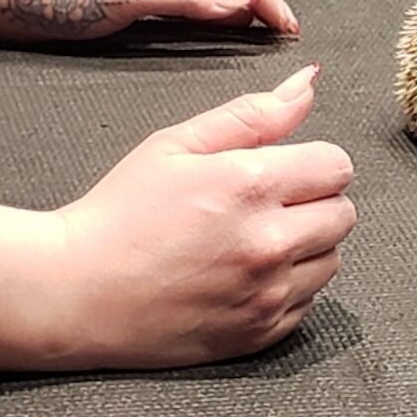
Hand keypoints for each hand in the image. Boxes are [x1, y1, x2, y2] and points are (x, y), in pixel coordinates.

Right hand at [45, 64, 353, 369]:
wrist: (73, 293)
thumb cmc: (119, 214)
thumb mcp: (177, 145)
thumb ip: (253, 114)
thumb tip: (308, 84)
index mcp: (249, 186)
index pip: (337, 166)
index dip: (313, 163)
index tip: (284, 170)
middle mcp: (267, 242)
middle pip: (343, 214)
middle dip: (315, 202)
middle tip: (266, 206)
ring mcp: (266, 293)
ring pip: (332, 259)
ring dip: (306, 247)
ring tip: (252, 241)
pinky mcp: (260, 332)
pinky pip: (308, 302)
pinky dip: (288, 287)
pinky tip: (244, 276)